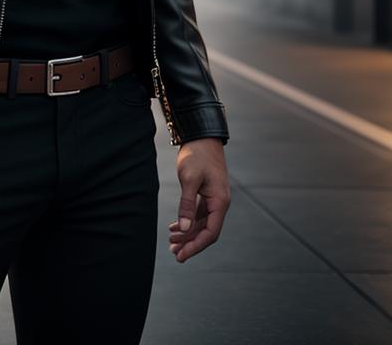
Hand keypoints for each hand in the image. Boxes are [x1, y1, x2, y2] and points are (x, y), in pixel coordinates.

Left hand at [167, 138, 229, 262]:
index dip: (196, 246)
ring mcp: (214, 199)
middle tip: (174, 253)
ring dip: (188, 234)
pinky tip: (175, 228)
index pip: (211, 232)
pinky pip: (199, 214)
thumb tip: (184, 228)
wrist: (201, 136)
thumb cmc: (197, 155)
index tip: (182, 255)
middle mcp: (219, 203)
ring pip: (202, 223)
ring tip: (171, 243)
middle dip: (190, 243)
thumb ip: (187, 205)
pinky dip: (188, 222)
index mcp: (220, 202)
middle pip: (206, 231)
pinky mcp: (207, 194)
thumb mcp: (189, 180)